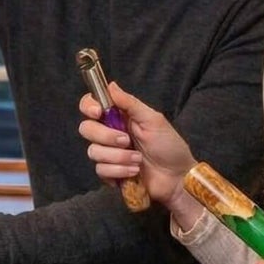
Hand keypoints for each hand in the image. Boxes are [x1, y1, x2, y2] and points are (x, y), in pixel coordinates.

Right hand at [77, 82, 197, 222]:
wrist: (176, 178)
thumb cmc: (170, 147)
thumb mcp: (153, 120)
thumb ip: (130, 103)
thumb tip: (111, 85)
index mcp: (120, 117)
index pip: (91, 105)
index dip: (89, 106)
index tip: (98, 113)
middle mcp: (110, 134)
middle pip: (86, 129)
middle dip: (106, 136)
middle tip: (127, 141)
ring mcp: (108, 154)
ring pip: (93, 152)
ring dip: (118, 157)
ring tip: (138, 160)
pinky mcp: (109, 172)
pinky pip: (100, 170)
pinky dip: (118, 171)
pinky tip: (133, 172)